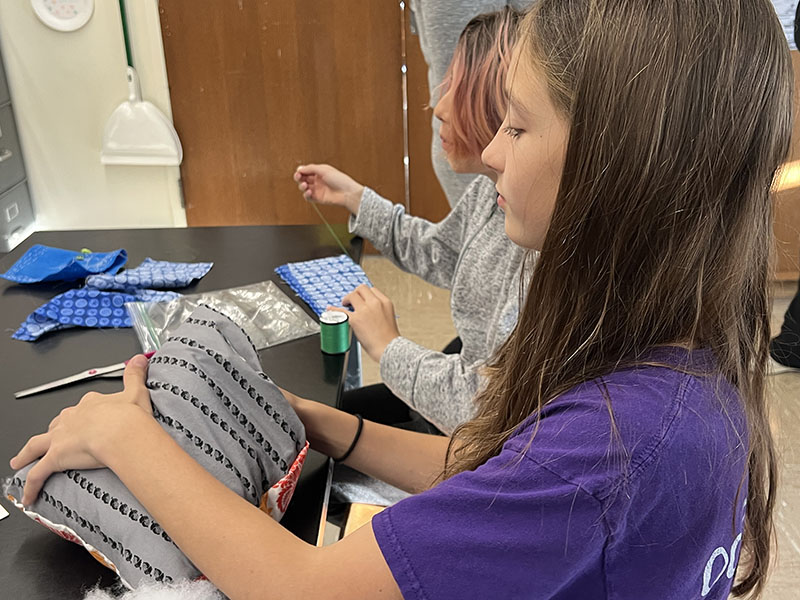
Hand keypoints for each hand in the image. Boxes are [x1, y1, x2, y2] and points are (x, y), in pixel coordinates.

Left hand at [9, 354, 152, 505]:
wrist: (121, 431)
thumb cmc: (129, 416)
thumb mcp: (136, 391)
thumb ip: (136, 375)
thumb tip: (140, 358)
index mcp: (90, 405)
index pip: (82, 409)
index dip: (82, 415)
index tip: (85, 419)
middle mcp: (72, 419)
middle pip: (57, 425)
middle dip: (53, 433)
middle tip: (52, 440)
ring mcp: (61, 438)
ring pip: (38, 445)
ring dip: (27, 453)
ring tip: (20, 460)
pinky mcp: (55, 458)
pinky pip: (38, 474)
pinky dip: (32, 485)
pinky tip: (29, 495)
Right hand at [293, 164, 364, 214]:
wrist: (347, 192)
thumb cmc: (340, 180)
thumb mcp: (324, 170)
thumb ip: (311, 168)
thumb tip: (300, 168)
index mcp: (319, 172)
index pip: (306, 171)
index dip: (301, 171)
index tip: (299, 171)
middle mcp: (318, 181)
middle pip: (303, 179)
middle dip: (299, 177)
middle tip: (298, 177)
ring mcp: (318, 190)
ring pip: (304, 188)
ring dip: (301, 186)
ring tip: (304, 185)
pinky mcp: (318, 198)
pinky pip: (308, 197)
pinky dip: (306, 194)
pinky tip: (309, 191)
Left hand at [330, 284, 399, 361]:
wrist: (388, 348)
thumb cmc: (389, 338)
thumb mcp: (389, 317)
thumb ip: (380, 310)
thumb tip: (368, 310)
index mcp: (385, 302)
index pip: (372, 290)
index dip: (365, 294)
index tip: (362, 298)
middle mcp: (374, 303)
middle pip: (361, 289)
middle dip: (356, 293)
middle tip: (352, 300)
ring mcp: (364, 310)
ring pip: (352, 295)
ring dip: (347, 299)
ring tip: (345, 304)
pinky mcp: (355, 319)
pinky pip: (341, 311)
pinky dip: (334, 309)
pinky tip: (331, 309)